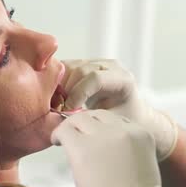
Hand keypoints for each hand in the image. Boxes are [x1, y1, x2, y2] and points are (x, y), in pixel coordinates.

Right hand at [62, 59, 177, 160]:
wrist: (128, 113)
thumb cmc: (123, 120)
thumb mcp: (110, 123)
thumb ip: (91, 120)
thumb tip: (65, 121)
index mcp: (123, 79)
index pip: (96, 78)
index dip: (78, 93)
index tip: (69, 110)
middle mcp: (110, 66)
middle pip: (81, 70)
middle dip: (67, 90)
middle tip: (61, 109)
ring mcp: (97, 63)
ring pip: (69, 66)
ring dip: (59, 85)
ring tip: (58, 104)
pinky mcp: (84, 64)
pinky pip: (64, 67)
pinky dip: (57, 81)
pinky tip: (57, 97)